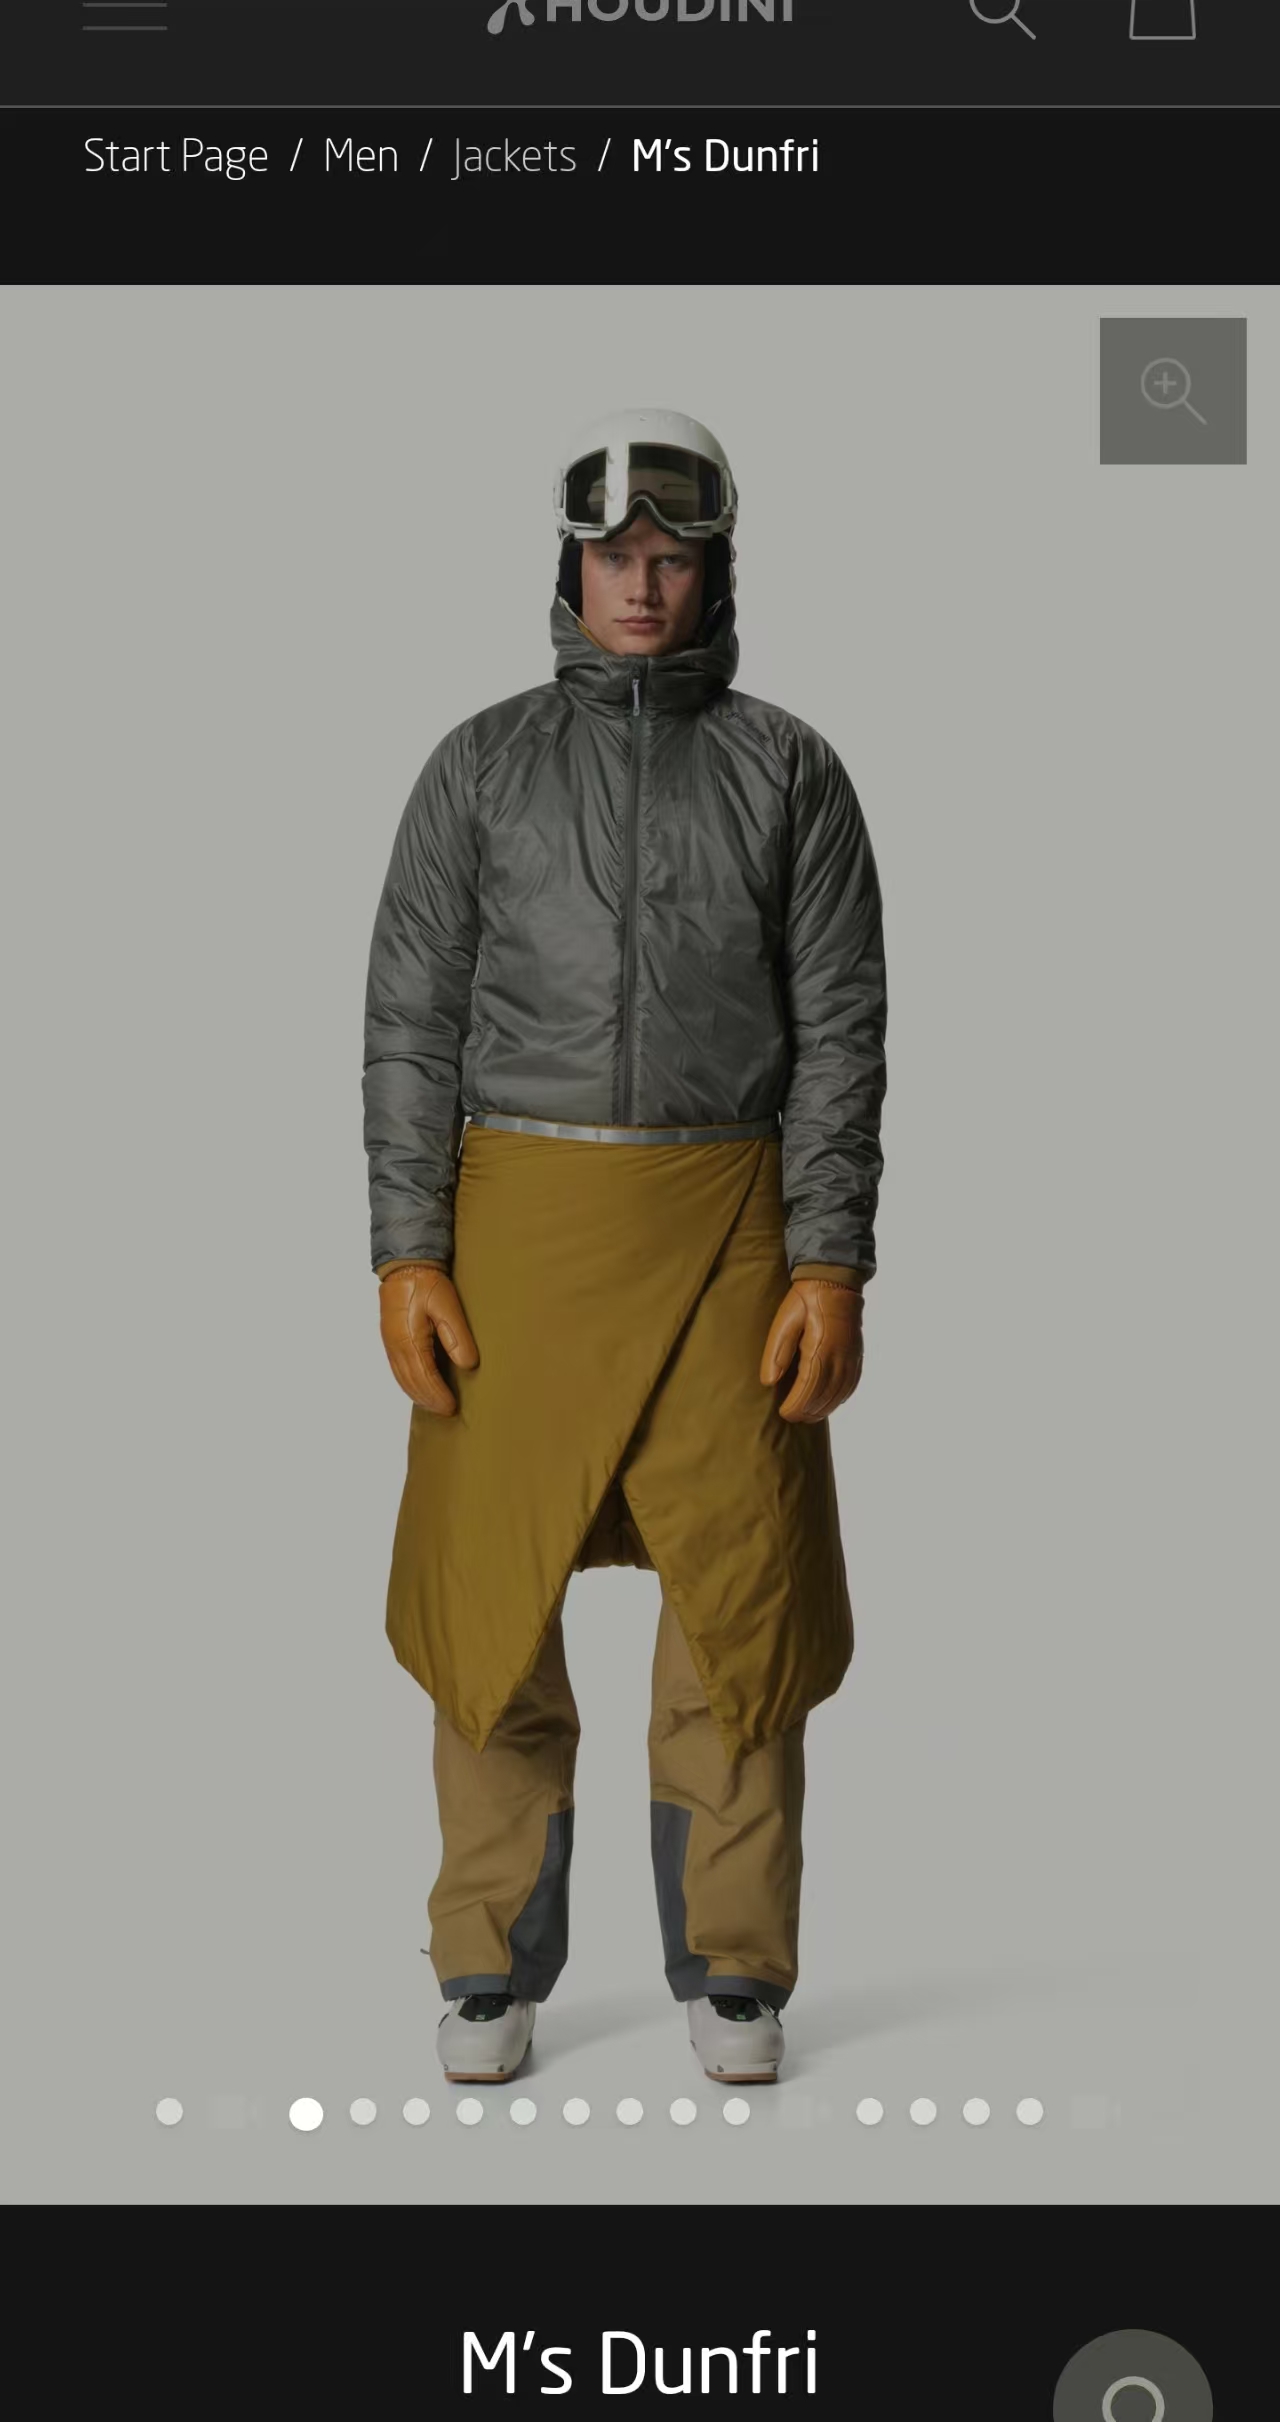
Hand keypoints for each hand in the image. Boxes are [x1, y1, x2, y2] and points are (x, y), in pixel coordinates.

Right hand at [379, 1265, 478, 1412]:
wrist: (404, 1264)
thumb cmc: (426, 1282)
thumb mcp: (447, 1305)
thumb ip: (456, 1336)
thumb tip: (467, 1365)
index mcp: (408, 1339)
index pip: (424, 1377)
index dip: (438, 1395)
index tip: (452, 1407)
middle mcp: (395, 1346)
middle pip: (411, 1382)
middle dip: (429, 1399)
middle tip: (447, 1411)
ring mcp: (390, 1343)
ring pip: (402, 1378)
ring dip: (418, 1394)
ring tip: (435, 1405)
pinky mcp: (390, 1339)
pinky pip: (398, 1369)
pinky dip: (409, 1383)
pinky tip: (420, 1387)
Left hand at [759, 1278, 862, 1423]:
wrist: (836, 1281)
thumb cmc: (807, 1299)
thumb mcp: (785, 1320)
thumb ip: (777, 1351)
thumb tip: (769, 1381)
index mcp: (821, 1349)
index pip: (808, 1388)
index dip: (796, 1405)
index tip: (783, 1413)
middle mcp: (840, 1357)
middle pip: (824, 1396)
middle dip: (807, 1411)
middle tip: (791, 1417)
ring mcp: (851, 1358)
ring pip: (839, 1395)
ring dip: (822, 1409)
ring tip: (805, 1415)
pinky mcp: (857, 1356)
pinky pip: (850, 1386)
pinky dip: (838, 1400)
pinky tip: (827, 1403)